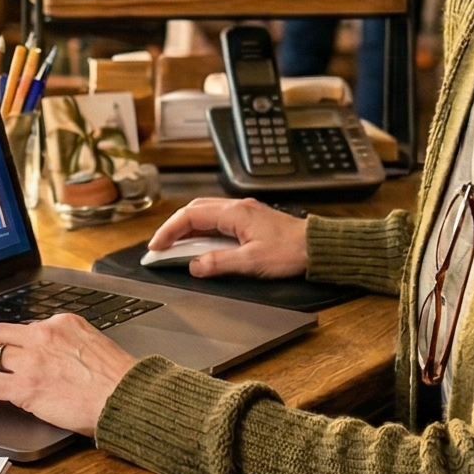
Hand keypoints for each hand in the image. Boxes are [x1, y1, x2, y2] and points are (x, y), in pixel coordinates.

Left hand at [0, 313, 138, 434]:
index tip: (2, 349)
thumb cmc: (120, 381)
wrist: (127, 398)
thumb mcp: (95, 348)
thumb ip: (71, 347)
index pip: (25, 328)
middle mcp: (44, 334)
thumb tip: (57, 360)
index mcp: (63, 323)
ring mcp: (32, 359)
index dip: (8, 341)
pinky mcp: (25, 386)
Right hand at [146, 196, 309, 278]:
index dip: (169, 231)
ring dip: (187, 228)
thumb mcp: (252, 262)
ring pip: (205, 214)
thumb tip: (195, 266)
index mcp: (234, 213)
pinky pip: (217, 220)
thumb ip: (220, 262)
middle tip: (160, 246)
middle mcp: (237, 207)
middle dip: (173, 227)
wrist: (317, 247)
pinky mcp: (250, 220)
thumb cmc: (290, 251)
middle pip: (194, 210)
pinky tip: (201, 244)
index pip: (190, 216)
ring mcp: (244, 212)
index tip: (156, 246)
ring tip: (175, 246)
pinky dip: (202, 231)